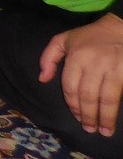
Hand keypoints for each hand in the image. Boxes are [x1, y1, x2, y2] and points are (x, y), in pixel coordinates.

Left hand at [39, 13, 122, 135]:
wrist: (119, 27)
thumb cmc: (89, 36)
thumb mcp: (63, 40)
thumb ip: (48, 58)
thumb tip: (42, 79)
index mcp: (75, 56)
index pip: (70, 86)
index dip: (72, 104)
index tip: (76, 116)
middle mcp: (93, 62)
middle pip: (87, 95)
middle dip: (87, 115)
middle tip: (88, 128)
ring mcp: (112, 67)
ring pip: (106, 97)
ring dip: (103, 117)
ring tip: (103, 131)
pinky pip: (119, 93)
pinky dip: (115, 108)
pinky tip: (114, 119)